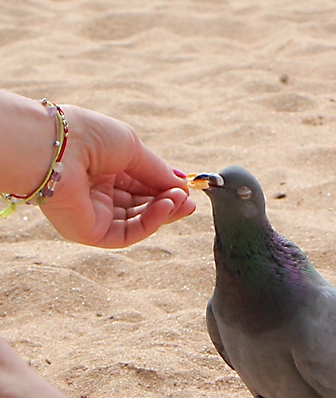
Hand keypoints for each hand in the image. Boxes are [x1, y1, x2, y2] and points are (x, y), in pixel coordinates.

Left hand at [40, 105, 195, 247]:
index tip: (187, 189)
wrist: (56, 147)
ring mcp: (95, 214)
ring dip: (164, 212)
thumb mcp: (133, 148)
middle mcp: (99, 192)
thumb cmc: (89, 136)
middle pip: (142, 205)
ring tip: (181, 202)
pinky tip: (166, 207)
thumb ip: (158, 171)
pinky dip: (151, 222)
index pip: (141, 184)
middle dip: (169, 203)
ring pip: (139, 221)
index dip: (165, 188)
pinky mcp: (91, 232)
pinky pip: (128, 233)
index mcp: (104, 169)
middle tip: (190, 201)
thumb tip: (182, 186)